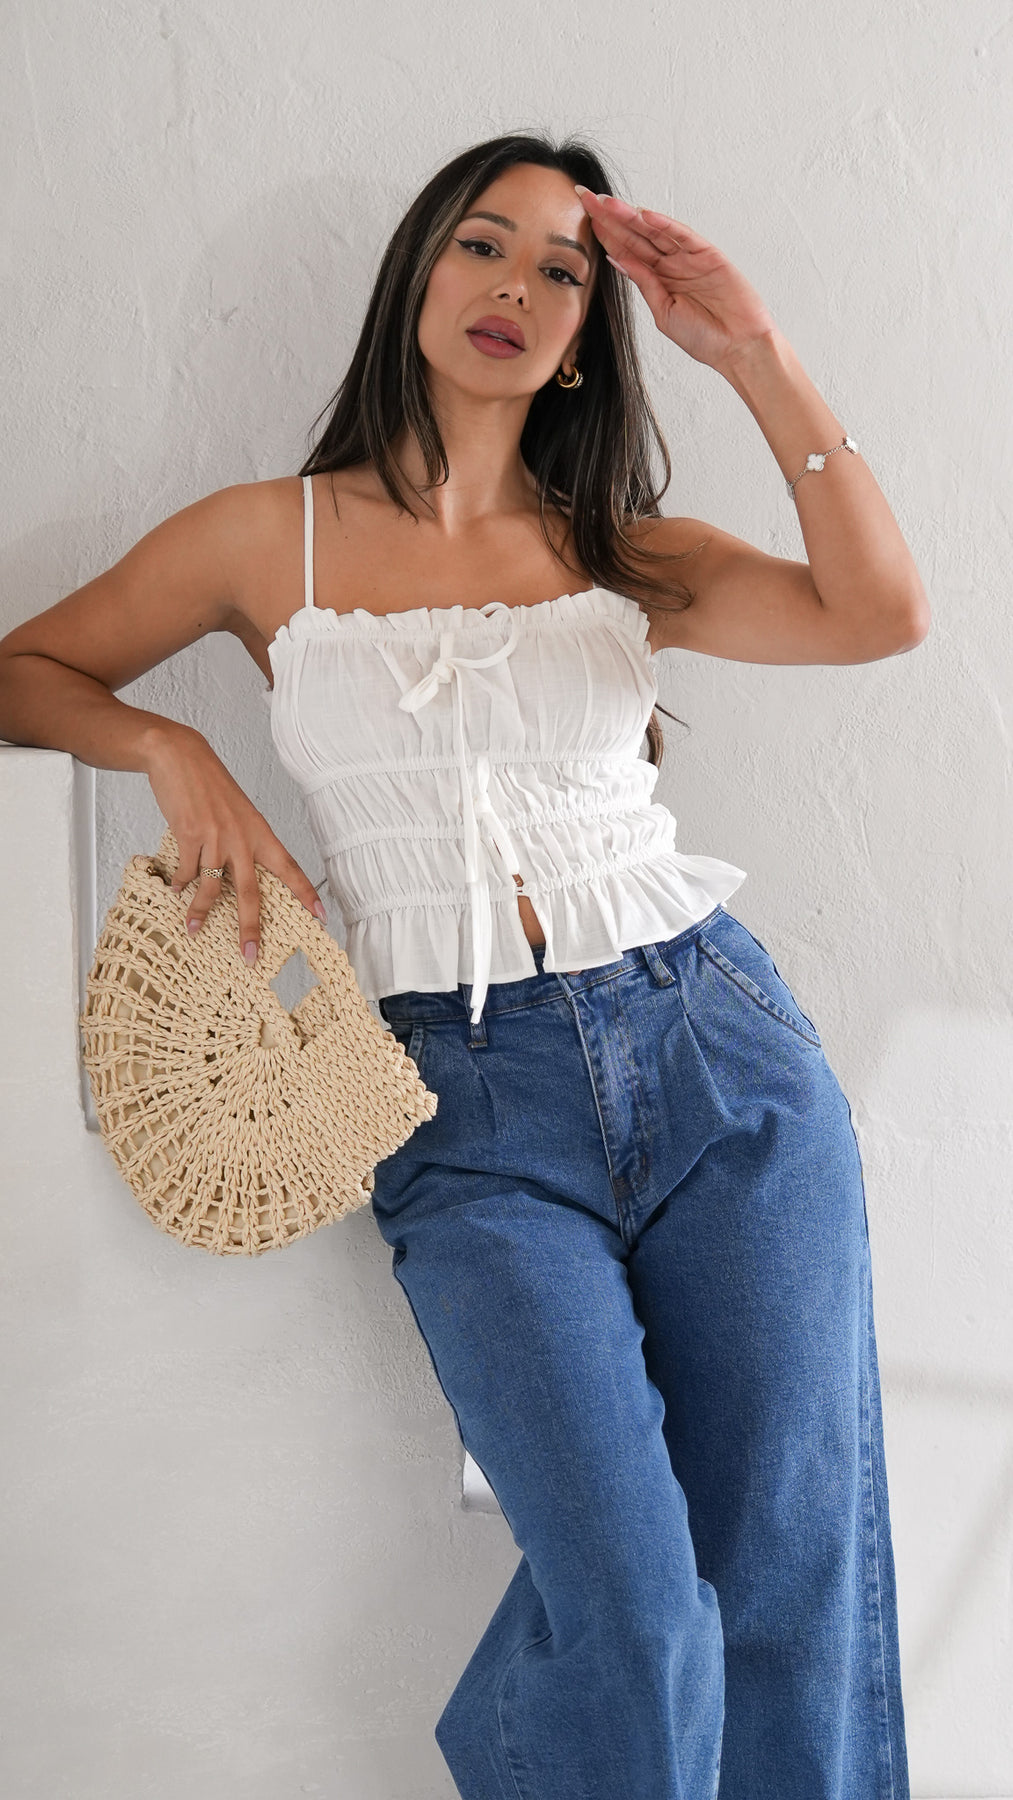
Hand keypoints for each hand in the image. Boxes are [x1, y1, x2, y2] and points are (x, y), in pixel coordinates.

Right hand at [143, 724, 326, 962]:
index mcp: (260, 832)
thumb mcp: (238, 812)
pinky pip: (187, 871)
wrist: (180, 756)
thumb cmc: (210, 785)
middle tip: (251, 956)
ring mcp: (216, 837)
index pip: (290, 868)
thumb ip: (244, 841)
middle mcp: (243, 838)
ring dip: (200, 912)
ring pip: (211, 887)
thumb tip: (237, 874)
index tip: (322, 918)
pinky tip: (176, 890)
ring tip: (193, 929)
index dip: (306, 894)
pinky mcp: (190, 835)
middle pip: (251, 892)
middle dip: (251, 928)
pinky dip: (180, 885)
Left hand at [575, 186, 777, 373]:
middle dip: (611, 217)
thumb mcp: (663, 312)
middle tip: (586, 197)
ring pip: (656, 230)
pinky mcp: (708, 255)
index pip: (626, 250)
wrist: (738, 347)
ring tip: (608, 202)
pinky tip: (645, 214)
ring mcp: (689, 257)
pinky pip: (683, 236)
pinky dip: (665, 224)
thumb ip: (643, 283)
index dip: (605, 234)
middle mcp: (671, 263)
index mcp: (658, 278)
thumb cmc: (704, 337)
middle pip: (636, 234)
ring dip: (632, 215)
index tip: (583, 218)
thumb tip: (617, 260)